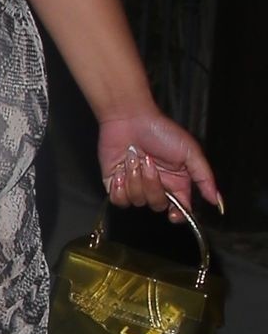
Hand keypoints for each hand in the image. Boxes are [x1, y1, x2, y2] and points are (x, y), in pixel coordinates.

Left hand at [97, 106, 222, 220]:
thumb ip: (205, 178)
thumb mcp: (190, 152)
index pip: (179, 209)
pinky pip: (118, 200)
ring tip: (134, 158)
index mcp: (177, 181)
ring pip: (137, 202)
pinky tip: (121, 169)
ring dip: (135, 179)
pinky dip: (120, 186)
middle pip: (157, 205)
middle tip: (149, 163)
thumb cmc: (160, 130)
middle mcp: (157, 186)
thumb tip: (217, 201)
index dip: (177, 215)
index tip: (173, 213)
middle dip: (153, 185)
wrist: (129, 119)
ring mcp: (135, 186)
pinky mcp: (116, 185)